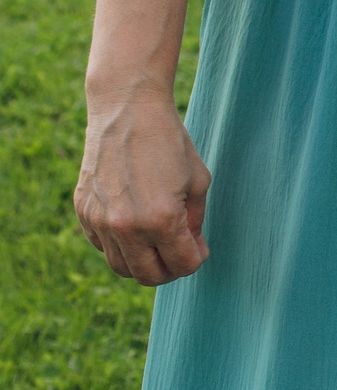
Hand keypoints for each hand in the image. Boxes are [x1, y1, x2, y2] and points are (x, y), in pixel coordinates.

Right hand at [76, 91, 211, 284]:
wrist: (127, 112)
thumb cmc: (170, 143)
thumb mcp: (198, 180)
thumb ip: (195, 221)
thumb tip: (193, 249)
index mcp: (161, 219)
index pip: (182, 265)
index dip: (196, 260)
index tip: (200, 249)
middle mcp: (126, 227)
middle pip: (149, 276)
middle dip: (170, 270)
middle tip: (180, 254)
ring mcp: (100, 222)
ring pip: (121, 268)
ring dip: (143, 263)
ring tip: (159, 244)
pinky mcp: (83, 214)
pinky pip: (103, 247)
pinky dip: (121, 245)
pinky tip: (135, 225)